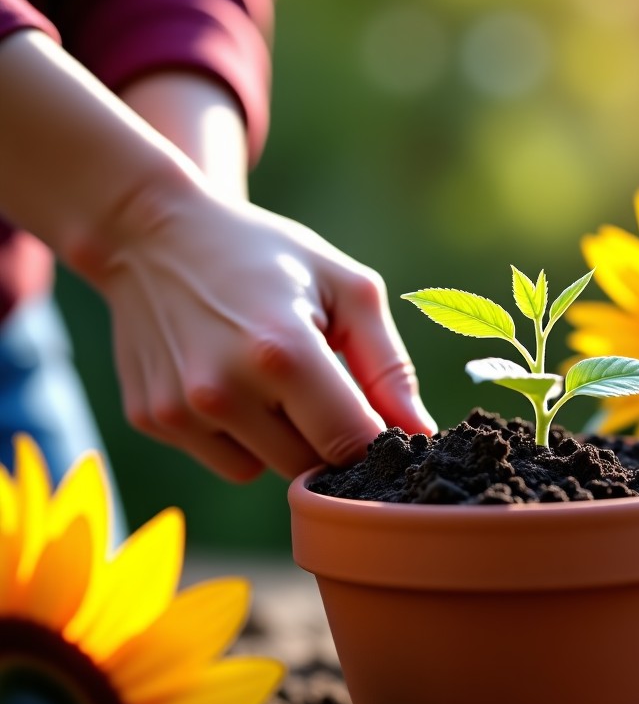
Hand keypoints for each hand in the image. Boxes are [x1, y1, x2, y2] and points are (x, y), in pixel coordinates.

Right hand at [95, 186, 434, 480]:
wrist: (154, 233)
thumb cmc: (267, 256)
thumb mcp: (346, 289)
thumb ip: (389, 367)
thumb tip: (420, 432)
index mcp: (282, 352)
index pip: (351, 442)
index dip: (376, 437)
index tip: (378, 415)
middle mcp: (225, 389)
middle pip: (312, 463)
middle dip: (328, 432)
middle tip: (319, 379)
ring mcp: (181, 410)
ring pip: (270, 469)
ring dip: (286, 438)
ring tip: (270, 377)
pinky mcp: (153, 419)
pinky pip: (229, 460)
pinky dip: (243, 437)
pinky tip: (232, 383)